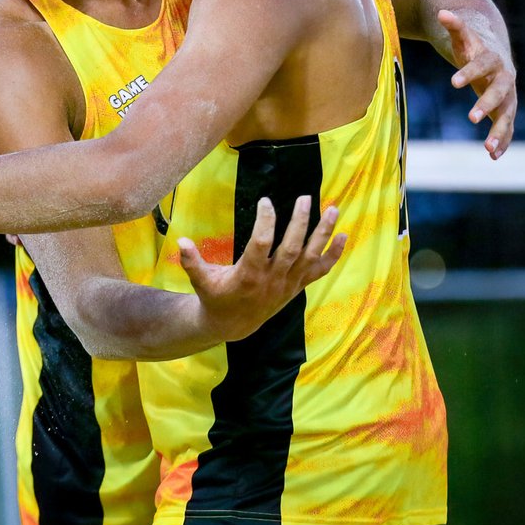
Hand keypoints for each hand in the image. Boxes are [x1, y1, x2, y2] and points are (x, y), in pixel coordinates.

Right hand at [179, 196, 345, 343]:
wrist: (234, 325)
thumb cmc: (215, 297)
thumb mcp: (201, 281)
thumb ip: (192, 261)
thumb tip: (180, 240)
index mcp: (248, 275)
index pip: (261, 245)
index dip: (265, 223)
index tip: (265, 201)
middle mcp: (272, 279)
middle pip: (290, 249)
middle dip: (299, 223)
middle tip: (304, 198)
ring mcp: (288, 283)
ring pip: (309, 257)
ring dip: (323, 233)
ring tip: (332, 209)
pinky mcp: (297, 286)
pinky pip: (319, 270)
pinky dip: (334, 255)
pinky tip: (344, 235)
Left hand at [438, 8, 516, 159]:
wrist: (493, 54)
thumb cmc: (473, 46)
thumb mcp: (463, 36)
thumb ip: (454, 25)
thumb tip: (442, 12)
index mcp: (493, 58)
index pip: (482, 64)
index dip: (468, 72)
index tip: (452, 82)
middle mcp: (505, 78)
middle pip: (499, 91)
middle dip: (486, 104)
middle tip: (470, 117)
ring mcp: (508, 95)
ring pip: (507, 114)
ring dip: (499, 131)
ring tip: (487, 148)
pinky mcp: (506, 109)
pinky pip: (508, 127)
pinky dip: (503, 141)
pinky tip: (494, 157)